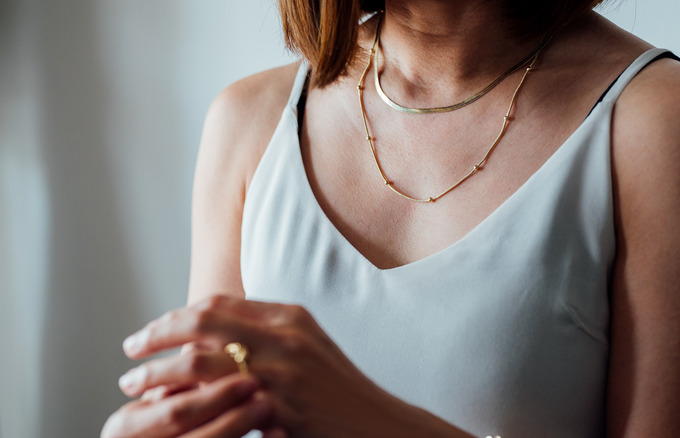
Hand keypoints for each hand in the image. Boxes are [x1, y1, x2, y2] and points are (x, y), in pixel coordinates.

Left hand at [109, 295, 468, 437]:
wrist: (377, 424)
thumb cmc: (338, 391)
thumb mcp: (308, 348)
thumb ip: (269, 334)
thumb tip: (218, 333)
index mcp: (290, 315)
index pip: (219, 303)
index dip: (177, 314)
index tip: (152, 330)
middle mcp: (283, 334)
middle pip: (203, 321)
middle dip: (157, 333)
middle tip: (130, 348)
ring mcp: (281, 368)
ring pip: (200, 358)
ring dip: (157, 370)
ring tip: (132, 384)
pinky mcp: (279, 404)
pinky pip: (217, 401)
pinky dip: (183, 405)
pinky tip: (163, 412)